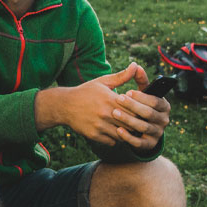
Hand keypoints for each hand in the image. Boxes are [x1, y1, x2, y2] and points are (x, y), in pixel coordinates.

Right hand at [38, 63, 164, 147]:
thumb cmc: (86, 92)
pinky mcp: (94, 135)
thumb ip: (121, 76)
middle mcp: (105, 113)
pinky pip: (112, 141)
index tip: (141, 111)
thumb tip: (135, 65)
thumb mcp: (103, 82)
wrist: (64, 105)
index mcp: (110, 99)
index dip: (139, 111)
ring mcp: (99, 125)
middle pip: (130, 123)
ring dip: (126, 132)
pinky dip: (115, 139)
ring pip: (122, 134)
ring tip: (127, 128)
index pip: (134, 109)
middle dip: (135, 123)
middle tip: (139, 122)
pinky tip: (115, 132)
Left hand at [110, 68, 170, 149]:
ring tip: (114, 113)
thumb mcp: (142, 93)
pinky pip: (139, 142)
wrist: (141, 128)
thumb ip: (140, 80)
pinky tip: (118, 130)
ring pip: (143, 127)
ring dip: (128, 120)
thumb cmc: (140, 105)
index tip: (127, 92)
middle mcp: (164, 120)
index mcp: (164, 106)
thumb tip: (136, 66)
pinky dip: (128, 137)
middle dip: (133, 106)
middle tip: (118, 99)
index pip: (155, 101)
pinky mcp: (149, 145)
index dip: (141, 97)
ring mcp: (158, 133)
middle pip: (148, 113)